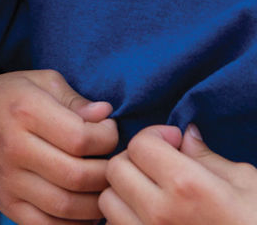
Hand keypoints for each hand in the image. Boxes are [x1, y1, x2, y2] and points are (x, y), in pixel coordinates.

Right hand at [0, 69, 117, 223]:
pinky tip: (85, 210)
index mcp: (26, 110)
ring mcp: (8, 181)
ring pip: (65, 207)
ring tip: (103, 187)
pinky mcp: (5, 204)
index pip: (80, 137)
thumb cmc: (10, 96)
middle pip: (76, 175)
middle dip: (107, 173)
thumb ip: (75, 99)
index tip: (109, 131)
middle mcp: (14, 148)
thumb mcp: (41, 82)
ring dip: (96, 204)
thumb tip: (105, 114)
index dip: (108, 137)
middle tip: (113, 164)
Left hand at [99, 123, 256, 224]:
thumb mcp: (245, 183)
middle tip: (157, 163)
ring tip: (149, 191)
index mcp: (185, 186)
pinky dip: (125, 219)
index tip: (172, 141)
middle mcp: (160, 213)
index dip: (155, 135)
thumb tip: (187, 135)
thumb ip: (207, 157)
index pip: (140, 144)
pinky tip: (149, 216)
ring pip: (108, 202)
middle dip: (134, 158)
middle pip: (116, 169)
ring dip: (124, 191)